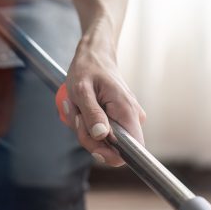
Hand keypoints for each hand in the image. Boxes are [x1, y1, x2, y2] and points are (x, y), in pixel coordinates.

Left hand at [60, 36, 145, 166]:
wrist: (95, 55)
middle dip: (88, 137)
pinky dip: (88, 125)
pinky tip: (83, 109)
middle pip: (112, 149)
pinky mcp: (120, 119)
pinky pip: (103, 133)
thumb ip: (92, 113)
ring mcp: (127, 119)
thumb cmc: (88, 69)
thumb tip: (101, 135)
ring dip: (85, 129)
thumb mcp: (82, 90)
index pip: (132, 151)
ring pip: (104, 142)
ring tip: (80, 107)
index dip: (110, 154)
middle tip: (77, 115)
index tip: (92, 141)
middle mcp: (133, 118)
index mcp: (127, 111)